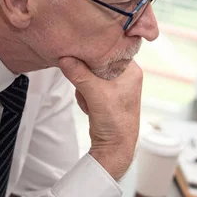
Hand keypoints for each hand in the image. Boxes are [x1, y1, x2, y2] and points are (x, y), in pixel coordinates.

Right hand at [59, 57, 141, 180]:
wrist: (115, 147)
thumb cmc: (115, 121)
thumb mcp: (96, 94)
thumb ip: (79, 74)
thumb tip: (64, 58)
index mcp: (132, 70)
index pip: (112, 49)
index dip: (96, 51)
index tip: (82, 53)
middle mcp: (127, 75)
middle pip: (98, 62)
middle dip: (87, 76)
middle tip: (88, 88)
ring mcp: (117, 85)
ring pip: (90, 75)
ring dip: (85, 88)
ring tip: (91, 101)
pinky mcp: (107, 95)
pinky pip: (88, 86)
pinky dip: (85, 95)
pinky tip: (90, 107)